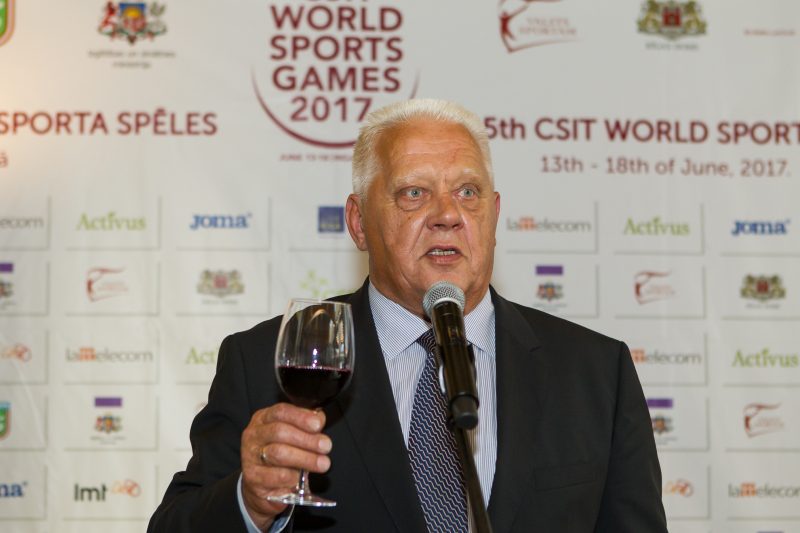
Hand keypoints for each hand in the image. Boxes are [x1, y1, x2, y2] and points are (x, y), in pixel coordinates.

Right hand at [240, 403, 331, 529]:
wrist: (263, 485)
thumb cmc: (282, 453)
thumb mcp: (293, 434)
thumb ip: (305, 425)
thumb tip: (319, 419)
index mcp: (263, 418)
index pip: (280, 412)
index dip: (301, 417)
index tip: (318, 425)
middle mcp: (253, 435)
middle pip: (279, 432)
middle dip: (306, 439)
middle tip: (326, 446)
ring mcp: (250, 456)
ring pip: (278, 453)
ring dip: (305, 458)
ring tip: (322, 463)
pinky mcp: (252, 477)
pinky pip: (276, 475)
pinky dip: (293, 476)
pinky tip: (302, 477)